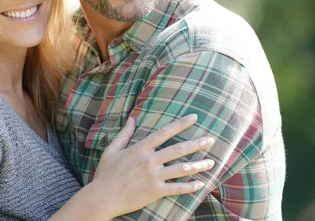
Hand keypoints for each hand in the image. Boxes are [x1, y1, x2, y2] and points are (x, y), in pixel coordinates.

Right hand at [89, 114, 213, 217]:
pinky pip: (176, 188)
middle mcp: (149, 161)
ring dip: (198, 165)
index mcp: (140, 148)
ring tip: (211, 162)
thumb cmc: (105, 174)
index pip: (164, 132)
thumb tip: (131, 118)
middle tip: (211, 139)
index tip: (194, 117)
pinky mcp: (155, 191)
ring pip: (181, 169)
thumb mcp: (112, 150)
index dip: (180, 124)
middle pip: (178, 149)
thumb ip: (124, 134)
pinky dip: (190, 186)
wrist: (103, 197)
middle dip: (196, 144)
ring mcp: (153, 177)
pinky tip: (201, 184)